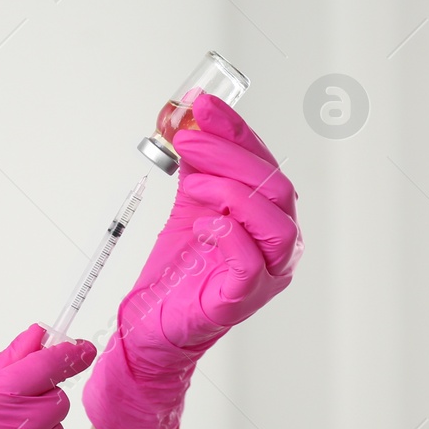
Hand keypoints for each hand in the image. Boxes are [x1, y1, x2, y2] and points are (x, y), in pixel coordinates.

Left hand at [83, 93, 301, 428]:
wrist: (150, 323)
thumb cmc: (177, 269)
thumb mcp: (190, 202)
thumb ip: (198, 163)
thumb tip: (193, 114)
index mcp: (269, 217)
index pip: (265, 163)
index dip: (237, 130)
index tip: (203, 105)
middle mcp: (278, 245)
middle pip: (276, 187)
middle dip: (230, 153)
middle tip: (189, 138)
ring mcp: (266, 274)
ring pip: (275, 222)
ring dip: (232, 189)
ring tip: (194, 179)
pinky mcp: (242, 299)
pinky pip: (251, 262)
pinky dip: (229, 233)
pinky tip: (202, 221)